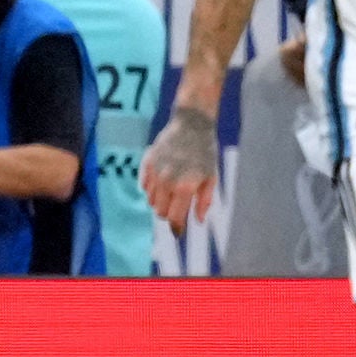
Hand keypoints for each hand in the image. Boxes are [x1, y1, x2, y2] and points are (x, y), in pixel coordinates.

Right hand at [140, 105, 219, 232]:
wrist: (192, 124)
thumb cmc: (205, 152)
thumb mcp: (211, 177)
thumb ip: (204, 201)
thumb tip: (199, 221)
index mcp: (185, 187)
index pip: (174, 218)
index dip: (176, 228)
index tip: (178, 232)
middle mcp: (168, 181)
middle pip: (160, 212)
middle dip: (168, 214)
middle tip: (177, 208)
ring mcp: (155, 172)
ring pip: (151, 200)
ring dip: (160, 202)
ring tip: (172, 192)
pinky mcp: (147, 163)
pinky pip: (143, 186)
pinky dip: (151, 189)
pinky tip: (162, 182)